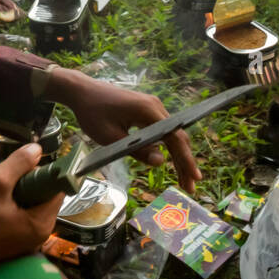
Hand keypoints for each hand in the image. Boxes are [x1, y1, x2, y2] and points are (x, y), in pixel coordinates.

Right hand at [0, 144, 63, 273]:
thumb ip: (19, 164)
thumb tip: (38, 149)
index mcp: (40, 223)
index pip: (56, 188)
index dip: (42, 170)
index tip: (21, 164)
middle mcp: (37, 236)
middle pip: (42, 196)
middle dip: (24, 182)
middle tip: (0, 178)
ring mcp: (21, 242)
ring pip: (25, 204)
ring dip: (11, 192)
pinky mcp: (7, 243)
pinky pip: (14, 216)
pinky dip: (4, 205)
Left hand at [46, 68, 201, 193]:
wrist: (82, 91)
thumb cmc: (93, 113)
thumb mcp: (110, 137)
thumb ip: (137, 150)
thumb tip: (161, 162)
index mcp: (149, 110)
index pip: (175, 137)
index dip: (186, 159)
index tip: (195, 177)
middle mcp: (156, 106)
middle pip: (178, 137)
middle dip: (185, 163)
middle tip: (191, 187)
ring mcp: (153, 107)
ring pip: (172, 135)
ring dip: (179, 157)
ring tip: (183, 180)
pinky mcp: (148, 110)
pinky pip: (164, 131)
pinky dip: (169, 147)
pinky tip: (172, 163)